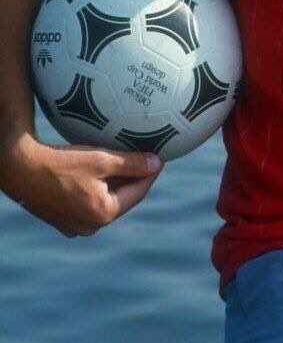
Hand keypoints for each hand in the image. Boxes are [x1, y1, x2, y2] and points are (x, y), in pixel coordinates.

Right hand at [1, 133, 163, 236]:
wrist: (21, 169)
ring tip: (124, 163)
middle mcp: (90, 226)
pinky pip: (89, 204)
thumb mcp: (101, 159)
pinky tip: (98, 173)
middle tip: (144, 158)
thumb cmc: (62, 163)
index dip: (150, 174)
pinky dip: (98, 189)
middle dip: (134, 179)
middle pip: (123, 199)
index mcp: (103, 214)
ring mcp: (75, 226)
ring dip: (116, 185)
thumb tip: (157, 163)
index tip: (159, 158)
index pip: (138, 192)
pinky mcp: (63, 219)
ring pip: (106, 202)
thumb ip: (131, 163)